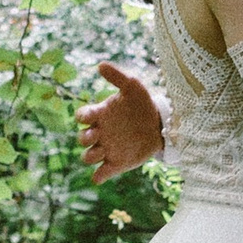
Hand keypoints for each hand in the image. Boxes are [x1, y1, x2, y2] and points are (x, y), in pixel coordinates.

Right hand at [79, 62, 163, 184]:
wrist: (161, 124)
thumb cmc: (143, 103)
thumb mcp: (132, 86)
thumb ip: (117, 76)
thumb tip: (100, 65)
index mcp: (100, 115)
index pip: (82, 117)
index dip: (82, 117)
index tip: (90, 116)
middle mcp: (101, 133)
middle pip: (82, 139)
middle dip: (84, 138)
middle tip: (97, 135)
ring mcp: (108, 149)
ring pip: (88, 157)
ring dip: (90, 156)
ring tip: (103, 152)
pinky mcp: (117, 163)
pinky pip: (101, 173)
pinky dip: (97, 177)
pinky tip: (99, 176)